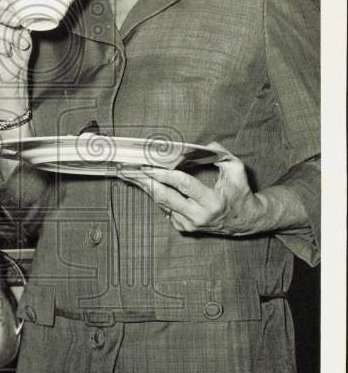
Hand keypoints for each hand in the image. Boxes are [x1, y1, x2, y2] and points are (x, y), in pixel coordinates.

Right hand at [0, 0, 32, 88]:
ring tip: (18, 42)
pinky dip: (1, 45)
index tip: (9, 4)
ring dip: (8, 33)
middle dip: (8, 16)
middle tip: (18, 24)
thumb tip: (23, 5)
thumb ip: (19, 16)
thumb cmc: (18, 49)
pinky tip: (6, 51)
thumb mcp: (23, 28)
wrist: (15, 71)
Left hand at [118, 142, 266, 235]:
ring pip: (161, 203)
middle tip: (130, 168)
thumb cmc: (240, 192)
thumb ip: (222, 155)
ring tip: (129, 174)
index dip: (166, 174)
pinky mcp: (183, 227)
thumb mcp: (237, 170)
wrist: (244, 220)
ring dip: (145, 187)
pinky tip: (143, 183)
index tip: (151, 165)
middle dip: (146, 181)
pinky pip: (165, 208)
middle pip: (166, 197)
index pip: (185, 185)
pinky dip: (155, 194)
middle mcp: (199, 216)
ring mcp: (189, 224)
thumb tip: (204, 145)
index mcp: (213, 202)